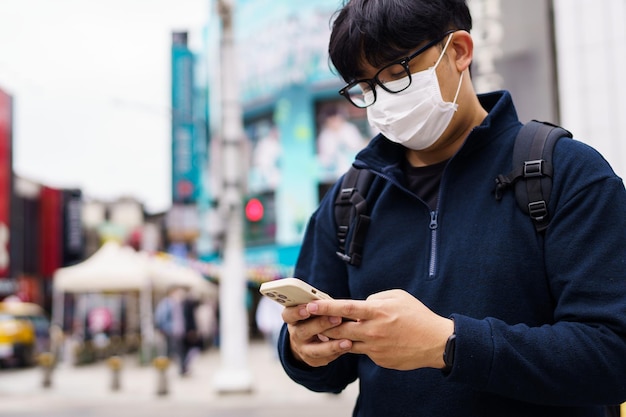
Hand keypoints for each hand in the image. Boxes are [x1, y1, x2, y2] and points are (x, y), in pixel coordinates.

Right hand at [282, 303, 352, 366]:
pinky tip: (348, 346)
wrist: (309, 339)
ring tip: (347, 341)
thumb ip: (319, 306)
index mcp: (292, 318)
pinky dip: (338, 352)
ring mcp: (302, 349)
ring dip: (332, 346)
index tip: (307, 308)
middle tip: (337, 318)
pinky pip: (325, 358)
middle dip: (321, 324)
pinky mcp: (313, 360)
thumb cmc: (314, 318)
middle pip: (304, 331)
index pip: (288, 315)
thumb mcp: (312, 310)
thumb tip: (335, 303)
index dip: (296, 312)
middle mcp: (295, 335)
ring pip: (315, 350)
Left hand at [311, 290, 453, 370]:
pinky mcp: (379, 359)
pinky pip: (363, 351)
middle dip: (323, 325)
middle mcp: (373, 331)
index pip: (345, 308)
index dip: (325, 307)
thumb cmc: (417, 315)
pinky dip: (360, 344)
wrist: (436, 342)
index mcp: (377, 312)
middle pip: (339, 330)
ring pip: (347, 344)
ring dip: (337, 338)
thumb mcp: (397, 297)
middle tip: (312, 320)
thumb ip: (374, 299)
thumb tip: (359, 306)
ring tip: (329, 331)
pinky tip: (366, 340)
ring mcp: (375, 348)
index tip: (310, 305)